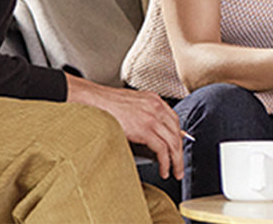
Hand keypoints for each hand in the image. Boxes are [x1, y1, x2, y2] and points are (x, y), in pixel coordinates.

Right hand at [66, 75, 183, 180]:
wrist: (93, 101)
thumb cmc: (105, 105)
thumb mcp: (131, 105)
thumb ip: (144, 115)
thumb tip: (151, 132)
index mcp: (154, 100)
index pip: (174, 121)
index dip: (178, 137)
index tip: (178, 149)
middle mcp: (157, 107)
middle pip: (176, 133)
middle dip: (179, 152)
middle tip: (179, 166)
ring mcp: (152, 118)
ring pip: (173, 143)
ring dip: (176, 161)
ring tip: (174, 172)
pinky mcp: (145, 130)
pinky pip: (162, 150)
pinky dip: (166, 163)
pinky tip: (164, 170)